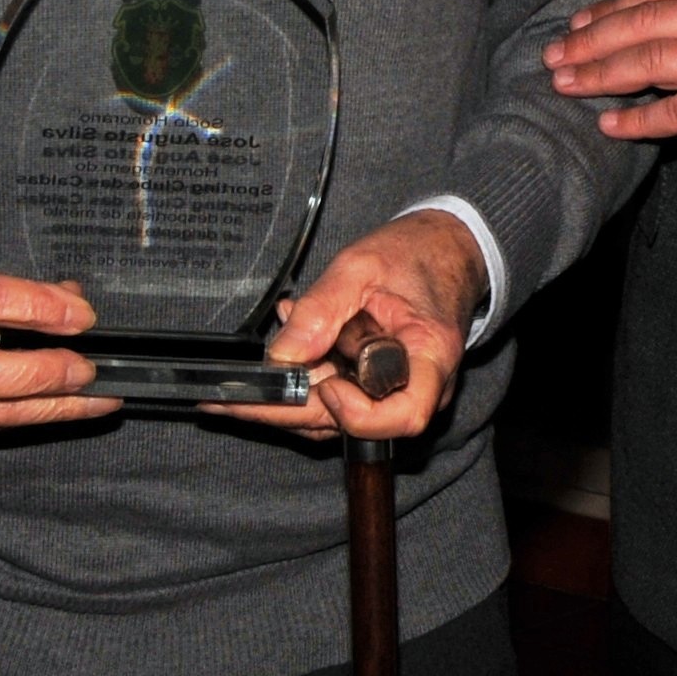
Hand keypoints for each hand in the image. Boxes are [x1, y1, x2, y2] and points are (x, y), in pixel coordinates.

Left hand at [216, 208, 485, 440]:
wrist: (444, 250)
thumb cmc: (413, 253)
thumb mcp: (361, 266)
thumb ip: (321, 310)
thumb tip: (281, 358)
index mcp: (432, 356)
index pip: (405, 416)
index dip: (358, 414)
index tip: (327, 384)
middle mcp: (421, 387)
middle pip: (354, 425)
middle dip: (290, 411)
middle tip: (233, 399)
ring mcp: (398, 392)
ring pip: (337, 419)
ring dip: (291, 396)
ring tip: (258, 364)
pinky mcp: (377, 389)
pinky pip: (335, 400)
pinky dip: (303, 382)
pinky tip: (286, 350)